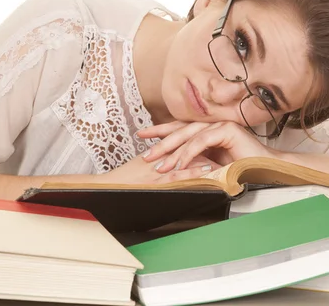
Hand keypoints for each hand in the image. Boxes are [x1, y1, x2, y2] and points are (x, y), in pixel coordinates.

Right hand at [97, 151, 221, 184]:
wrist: (105, 187)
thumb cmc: (121, 179)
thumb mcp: (140, 166)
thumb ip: (157, 161)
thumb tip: (171, 160)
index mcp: (156, 153)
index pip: (179, 142)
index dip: (197, 140)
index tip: (213, 140)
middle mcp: (158, 158)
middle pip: (186, 147)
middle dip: (205, 146)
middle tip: (223, 145)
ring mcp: (158, 169)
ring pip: (186, 159)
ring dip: (206, 157)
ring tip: (223, 155)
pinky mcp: (156, 181)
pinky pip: (178, 175)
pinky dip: (194, 172)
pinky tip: (209, 171)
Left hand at [136, 120, 279, 173]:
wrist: (266, 171)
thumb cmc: (242, 170)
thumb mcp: (211, 167)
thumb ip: (195, 163)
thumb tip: (172, 167)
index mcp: (209, 131)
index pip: (181, 129)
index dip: (161, 132)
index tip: (143, 136)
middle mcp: (213, 125)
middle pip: (181, 130)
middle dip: (161, 141)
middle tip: (145, 154)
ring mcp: (221, 125)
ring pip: (190, 136)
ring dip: (173, 152)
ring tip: (159, 165)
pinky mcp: (228, 130)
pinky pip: (202, 141)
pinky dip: (189, 153)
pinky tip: (179, 164)